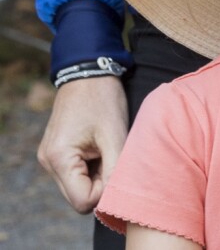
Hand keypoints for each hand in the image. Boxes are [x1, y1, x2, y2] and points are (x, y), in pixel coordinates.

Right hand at [37, 76, 127, 213]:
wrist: (89, 71)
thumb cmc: (103, 98)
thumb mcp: (114, 134)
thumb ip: (114, 170)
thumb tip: (115, 198)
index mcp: (59, 158)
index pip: (82, 201)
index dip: (105, 192)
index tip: (118, 169)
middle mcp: (48, 161)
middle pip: (78, 196)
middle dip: (100, 183)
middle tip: (116, 157)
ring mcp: (50, 156)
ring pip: (78, 184)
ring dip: (97, 174)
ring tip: (109, 148)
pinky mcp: (57, 150)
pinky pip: (76, 171)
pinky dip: (92, 165)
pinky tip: (102, 146)